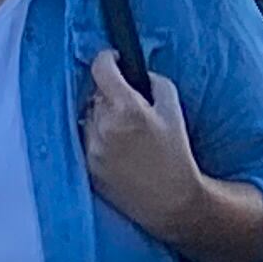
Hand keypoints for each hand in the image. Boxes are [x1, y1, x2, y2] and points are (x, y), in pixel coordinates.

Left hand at [83, 49, 213, 239]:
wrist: (172, 201)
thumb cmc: (176, 155)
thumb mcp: (174, 110)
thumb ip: (154, 82)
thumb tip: (135, 73)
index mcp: (126, 109)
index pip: (101, 68)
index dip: (108, 59)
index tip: (114, 60)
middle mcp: (104, 126)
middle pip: (95, 93)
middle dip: (110, 93)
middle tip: (129, 106)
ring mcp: (92, 148)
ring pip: (88, 116)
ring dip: (101, 116)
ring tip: (125, 132)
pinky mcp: (87, 166)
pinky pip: (86, 139)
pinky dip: (98, 137)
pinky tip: (118, 149)